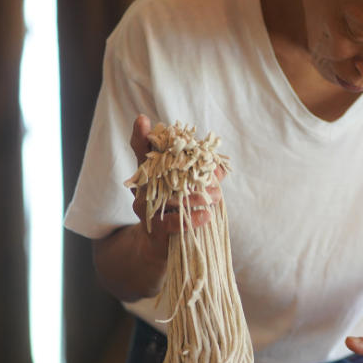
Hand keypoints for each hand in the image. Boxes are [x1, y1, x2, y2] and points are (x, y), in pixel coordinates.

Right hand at [128, 114, 225, 262]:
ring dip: (195, 198)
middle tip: (215, 180)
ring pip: (170, 198)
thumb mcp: (189, 187)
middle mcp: (144, 186)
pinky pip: (171, 222)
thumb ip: (203, 174)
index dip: (141, 135)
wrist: (163, 242)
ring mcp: (147, 207)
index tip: (142, 119)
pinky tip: (206, 217)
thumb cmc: (178, 207)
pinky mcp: (154, 228)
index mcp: (151, 171)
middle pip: (162, 173)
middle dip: (189, 173)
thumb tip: (221, 170)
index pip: (142, 149)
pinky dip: (191, 220)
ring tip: (214, 198)